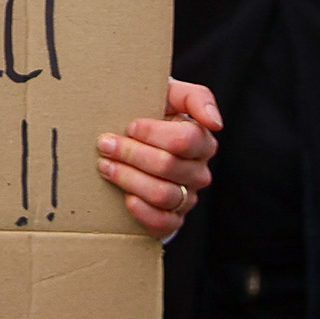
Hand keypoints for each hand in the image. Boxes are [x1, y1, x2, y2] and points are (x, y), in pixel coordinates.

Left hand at [97, 79, 221, 241]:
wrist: (135, 142)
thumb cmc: (152, 113)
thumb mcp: (171, 95)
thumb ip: (197, 98)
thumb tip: (215, 123)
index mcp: (202, 140)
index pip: (185, 139)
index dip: (152, 133)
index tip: (130, 125)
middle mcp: (199, 171)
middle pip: (168, 166)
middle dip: (130, 153)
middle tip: (105, 144)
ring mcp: (187, 197)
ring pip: (162, 194)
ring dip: (128, 178)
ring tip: (105, 165)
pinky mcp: (173, 219)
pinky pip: (163, 223)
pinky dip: (142, 211)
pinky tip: (126, 198)